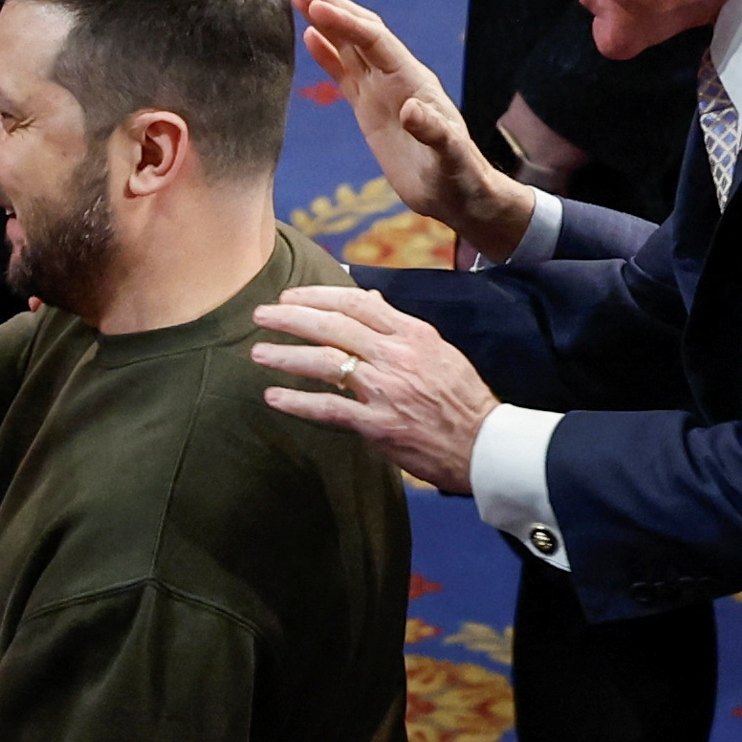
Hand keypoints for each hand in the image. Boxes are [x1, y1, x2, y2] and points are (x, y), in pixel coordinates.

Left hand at [251, 284, 502, 493]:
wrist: (483, 445)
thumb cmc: (460, 398)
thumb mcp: (436, 350)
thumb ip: (399, 326)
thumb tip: (371, 300)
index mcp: (412, 334)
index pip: (356, 303)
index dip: (317, 296)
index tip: (289, 297)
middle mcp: (396, 356)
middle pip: (333, 326)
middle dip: (291, 318)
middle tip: (261, 315)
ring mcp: (386, 390)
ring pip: (326, 362)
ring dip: (286, 356)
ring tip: (258, 353)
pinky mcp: (378, 425)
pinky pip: (329, 409)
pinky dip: (297, 402)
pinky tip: (274, 397)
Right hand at [294, 0, 531, 251]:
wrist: (458, 195)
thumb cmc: (459, 177)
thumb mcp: (451, 158)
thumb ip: (434, 133)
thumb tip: (411, 110)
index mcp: (414, 81)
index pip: (375, 41)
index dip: (346, 23)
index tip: (315, 7)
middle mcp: (397, 78)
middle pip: (361, 32)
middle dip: (333, 7)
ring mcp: (383, 91)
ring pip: (350, 47)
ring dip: (326, 22)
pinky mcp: (371, 109)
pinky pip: (345, 74)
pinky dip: (327, 54)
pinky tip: (309, 36)